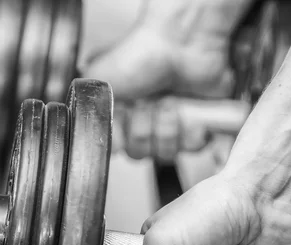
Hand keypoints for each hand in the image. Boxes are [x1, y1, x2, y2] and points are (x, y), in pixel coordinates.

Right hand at [83, 0, 251, 162]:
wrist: (182, 44)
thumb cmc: (142, 54)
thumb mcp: (100, 78)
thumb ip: (91, 111)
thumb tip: (104, 140)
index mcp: (123, 114)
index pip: (123, 149)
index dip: (126, 137)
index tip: (128, 114)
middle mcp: (147, 122)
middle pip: (144, 153)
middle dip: (146, 128)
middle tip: (150, 102)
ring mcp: (173, 125)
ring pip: (168, 152)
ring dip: (168, 126)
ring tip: (170, 101)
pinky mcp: (198, 125)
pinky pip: (194, 147)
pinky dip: (191, 130)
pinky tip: (188, 111)